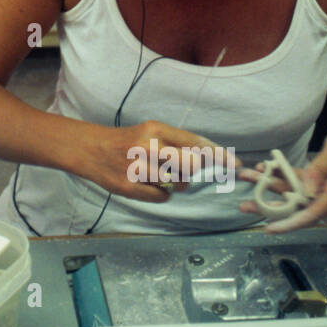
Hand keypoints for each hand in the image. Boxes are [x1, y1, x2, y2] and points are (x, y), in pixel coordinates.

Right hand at [72, 120, 239, 203]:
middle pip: (190, 166)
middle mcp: (147, 147)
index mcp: (155, 130)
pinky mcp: (129, 187)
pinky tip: (145, 183)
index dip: (218, 155)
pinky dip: (159, 193)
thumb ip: (176, 144)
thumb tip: (207, 159)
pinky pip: (161, 196)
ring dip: (174, 183)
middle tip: (180, 169)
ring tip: (156, 174)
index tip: (235, 165)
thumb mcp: (151, 133)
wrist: (90, 149)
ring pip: (177, 184)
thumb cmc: (127, 141)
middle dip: (191, 171)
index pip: (195, 143)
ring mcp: (137, 168)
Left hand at [237, 116, 326, 231]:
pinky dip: (281, 174)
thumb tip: (307, 191)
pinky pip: (297, 180)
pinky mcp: (320, 176)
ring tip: (247, 178)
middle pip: (297, 206)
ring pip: (293, 192)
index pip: (311, 213)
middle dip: (270, 205)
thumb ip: (321, 170)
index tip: (270, 229)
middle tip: (245, 205)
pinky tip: (264, 167)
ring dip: (270, 186)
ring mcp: (325, 185)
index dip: (290, 222)